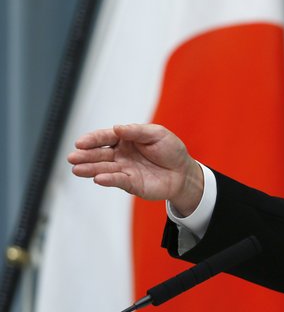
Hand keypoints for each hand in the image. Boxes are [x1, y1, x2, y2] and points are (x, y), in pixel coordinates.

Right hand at [68, 124, 203, 215]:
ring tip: (77, 169)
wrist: (183, 172)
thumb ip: (137, 131)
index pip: (105, 137)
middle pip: (99, 153)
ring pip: (104, 168)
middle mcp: (121, 154)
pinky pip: (117, 181)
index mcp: (126, 139)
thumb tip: (117, 128)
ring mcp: (124, 169)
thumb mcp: (157, 134)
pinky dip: (108, 179)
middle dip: (85, 155)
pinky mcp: (130, 183)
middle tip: (73, 157)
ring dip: (90, 169)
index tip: (80, 143)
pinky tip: (98, 178)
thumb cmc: (171, 150)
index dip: (92, 139)